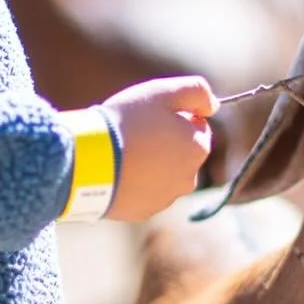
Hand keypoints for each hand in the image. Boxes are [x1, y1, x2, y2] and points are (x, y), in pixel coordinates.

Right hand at [102, 76, 217, 221]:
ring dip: (151, 164)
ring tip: (124, 152)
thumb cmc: (128, 122)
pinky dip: (136, 182)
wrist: (90, 161)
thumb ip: (197, 92)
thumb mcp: (163, 92)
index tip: (152, 115)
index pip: (197, 127)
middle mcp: (189, 178)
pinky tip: (117, 171)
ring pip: (164, 175)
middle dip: (166, 142)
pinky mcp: (144, 211)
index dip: (176, 117)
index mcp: (199, 148)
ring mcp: (166, 198)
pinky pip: (144, 192)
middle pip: (182, 153)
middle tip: (137, 132)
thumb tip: (213, 105)